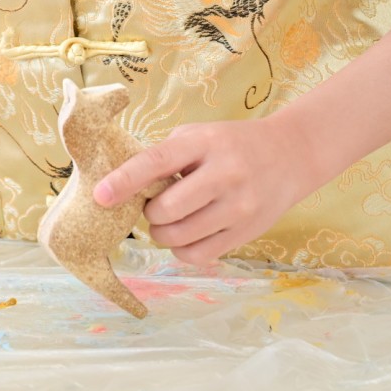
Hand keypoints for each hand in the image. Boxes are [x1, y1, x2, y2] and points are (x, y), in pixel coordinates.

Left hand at [94, 115, 322, 265]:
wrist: (290, 155)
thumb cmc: (230, 144)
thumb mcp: (198, 136)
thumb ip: (164, 156)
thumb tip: (121, 184)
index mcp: (205, 143)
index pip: (157, 162)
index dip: (125, 181)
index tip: (100, 196)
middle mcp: (225, 174)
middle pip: (167, 210)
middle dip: (149, 213)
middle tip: (155, 205)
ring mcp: (239, 206)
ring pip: (181, 237)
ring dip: (163, 234)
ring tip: (170, 220)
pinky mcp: (247, 232)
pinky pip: (199, 255)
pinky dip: (182, 250)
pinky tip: (187, 235)